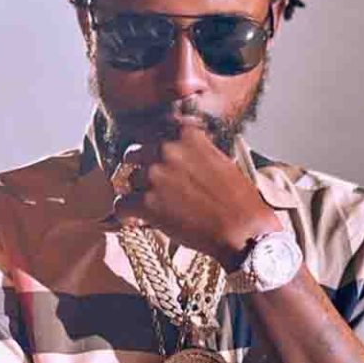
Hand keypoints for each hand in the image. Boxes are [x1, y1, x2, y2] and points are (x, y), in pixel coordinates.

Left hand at [112, 125, 280, 267]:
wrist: (242, 230)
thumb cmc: (238, 199)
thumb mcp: (219, 160)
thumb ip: (195, 149)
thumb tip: (178, 152)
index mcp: (186, 134)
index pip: (155, 131)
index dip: (154, 149)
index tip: (156, 161)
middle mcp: (166, 149)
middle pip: (135, 154)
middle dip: (141, 169)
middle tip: (152, 186)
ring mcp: (154, 175)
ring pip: (128, 180)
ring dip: (137, 193)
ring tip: (151, 207)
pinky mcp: (145, 203)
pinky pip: (120, 205)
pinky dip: (126, 214)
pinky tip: (134, 220)